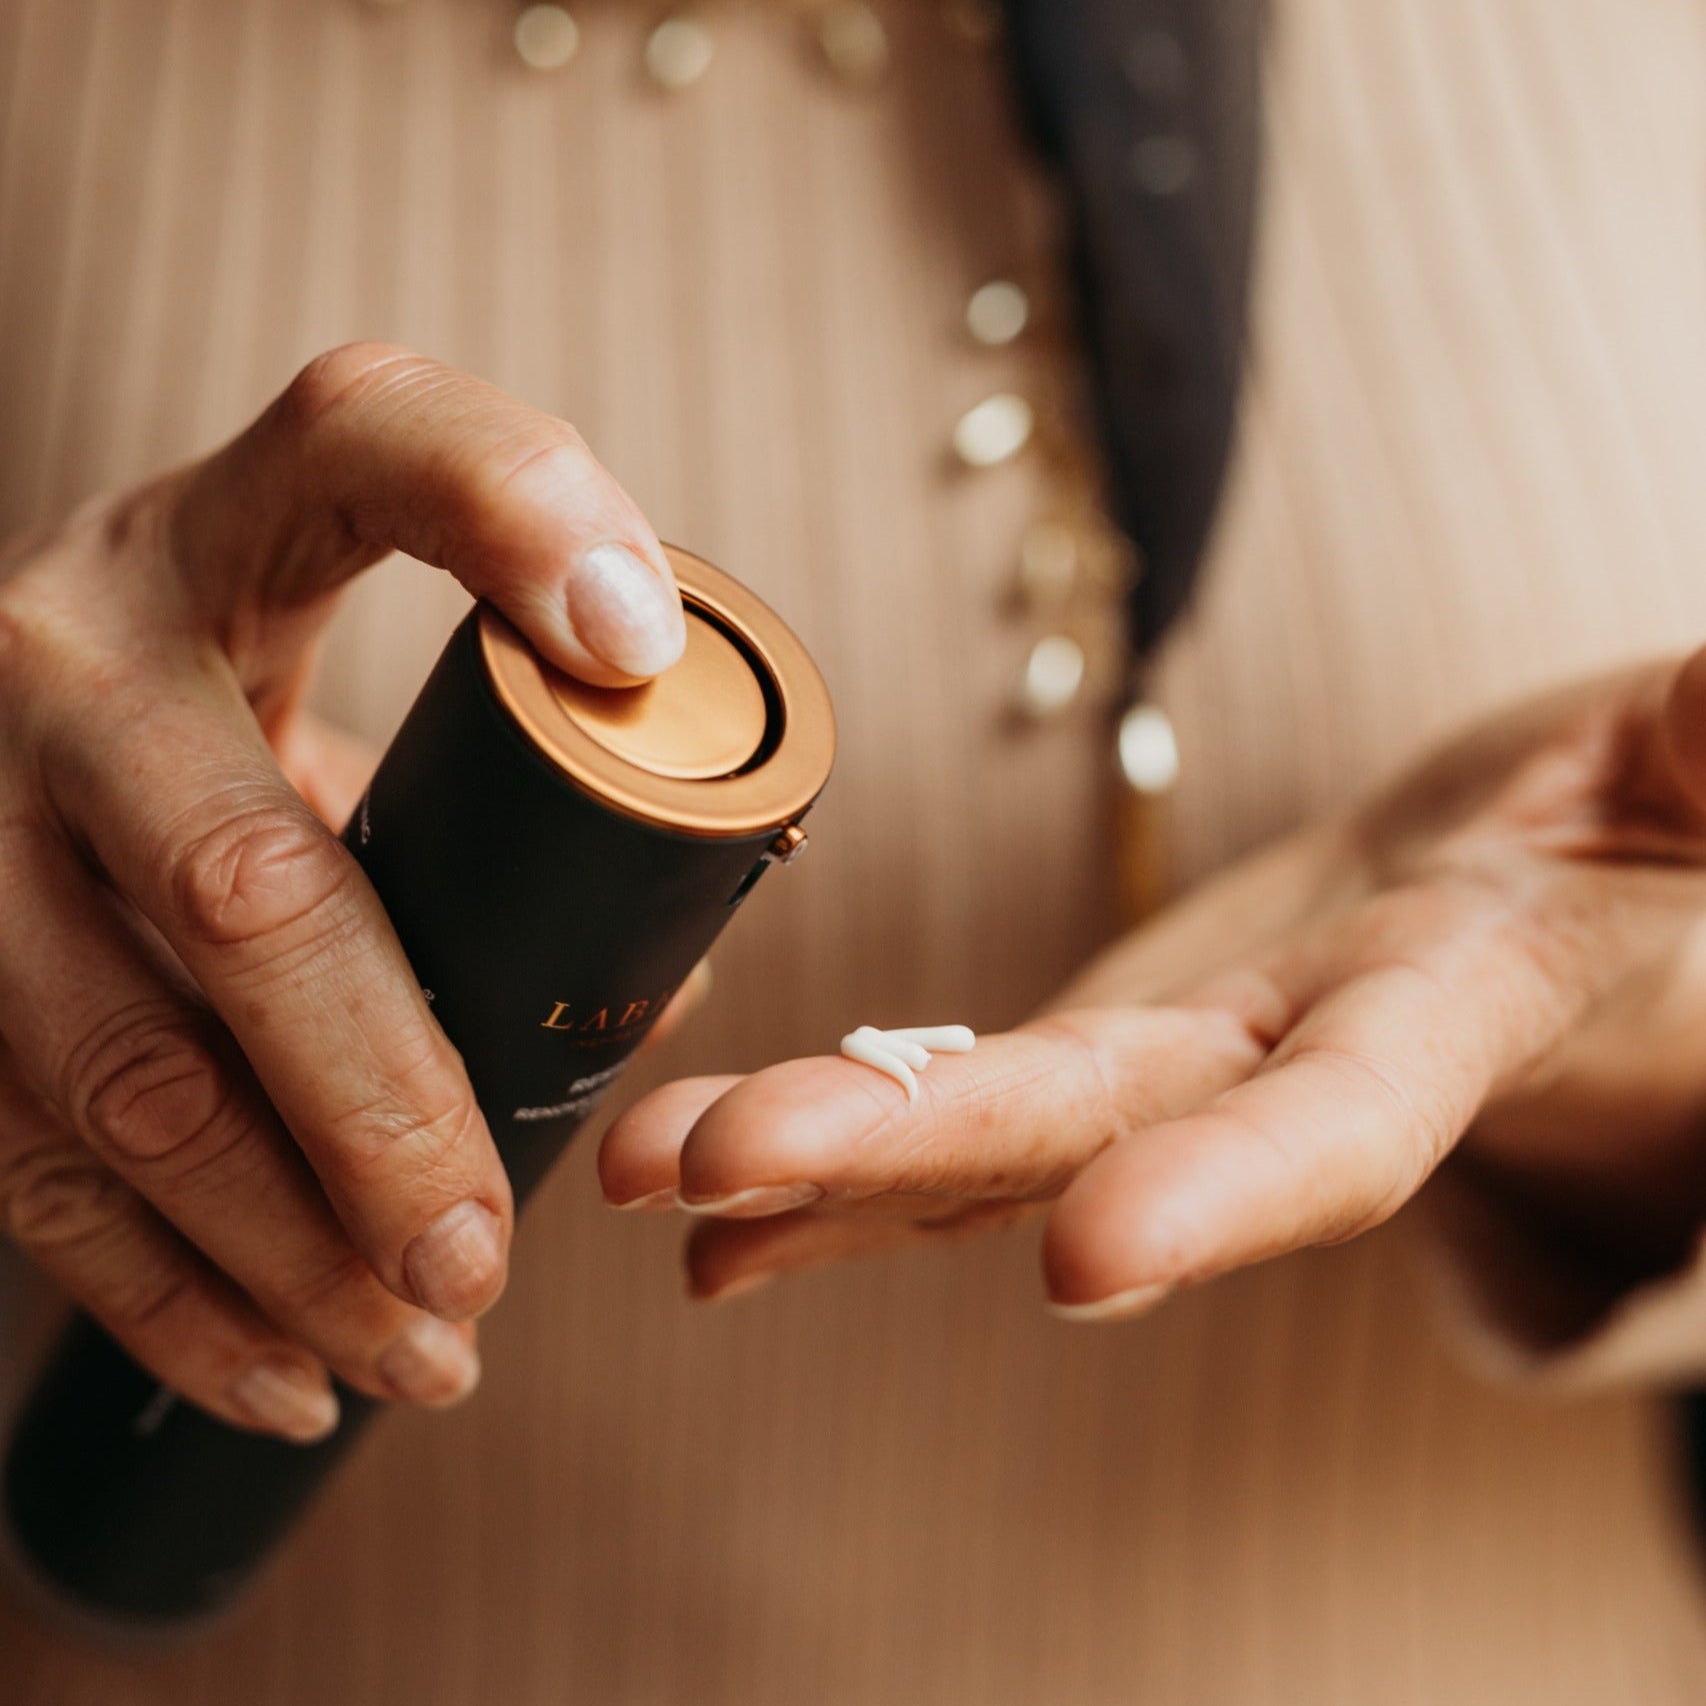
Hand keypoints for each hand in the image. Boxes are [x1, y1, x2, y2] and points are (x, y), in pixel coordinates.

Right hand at [0, 343, 685, 1437]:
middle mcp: (69, 654)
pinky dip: (169, 1299)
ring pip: (122, 1073)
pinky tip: (285, 1377)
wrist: (31, 698)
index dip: (515, 516)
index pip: (375, 441)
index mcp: (224, 531)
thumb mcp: (360, 668)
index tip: (639, 641)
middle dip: (386, 1103)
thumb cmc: (249, 684)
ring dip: (291, 1252)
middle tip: (491, 1248)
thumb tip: (668, 983)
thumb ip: (516, 782)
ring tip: (429, 1351)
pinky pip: (31, 1164)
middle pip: (245, 889)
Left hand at [600, 653, 1705, 1320]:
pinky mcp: (1114, 1050)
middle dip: (904, 1148)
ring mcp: (1180, 1069)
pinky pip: (968, 1109)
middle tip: (713, 1170)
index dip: (1230, 1188)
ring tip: (643, 1167)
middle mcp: (1282, 1062)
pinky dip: (837, 1153)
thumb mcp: (1694, 773)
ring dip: (813, 1153)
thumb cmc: (1635, 831)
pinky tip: (701, 1189)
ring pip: (991, 1127)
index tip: (1090, 1259)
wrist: (1530, 895)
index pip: (1342, 1120)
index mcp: (1448, 1003)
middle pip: (1089, 1124)